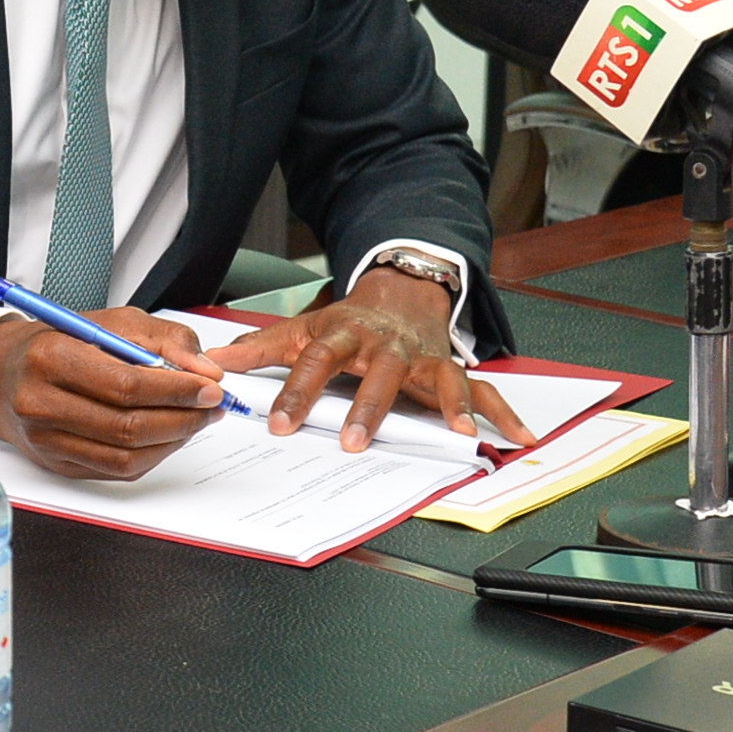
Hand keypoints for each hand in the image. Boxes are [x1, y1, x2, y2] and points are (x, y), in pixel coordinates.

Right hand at [0, 307, 228, 480]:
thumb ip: (163, 339)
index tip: (209, 387)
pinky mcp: (58, 464)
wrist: (4, 374)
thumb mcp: (110, 322)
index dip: (175, 390)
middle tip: (211, 406)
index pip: (125, 385)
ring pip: (126, 456)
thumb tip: (203, 370)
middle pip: (128, 426)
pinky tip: (168, 435)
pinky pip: (117, 471)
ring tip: (195, 420)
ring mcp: (47, 440)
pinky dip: (153, 455)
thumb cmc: (58, 343)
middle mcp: (42, 403)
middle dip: (183, 418)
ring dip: (173, 440)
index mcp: (51, 358)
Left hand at [215, 273, 530, 454]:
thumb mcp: (302, 327)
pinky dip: (502, 412)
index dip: (296, 393)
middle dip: (368, 408)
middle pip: (379, 376)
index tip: (281, 425)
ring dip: (451, 405)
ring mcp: (424, 356)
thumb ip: (261, 347)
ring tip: (459, 433)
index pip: (313, 362)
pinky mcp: (451, 367)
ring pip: (439, 379)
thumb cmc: (349, 319)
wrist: (399, 291)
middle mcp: (387, 346)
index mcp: (344, 334)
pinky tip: (517, 435)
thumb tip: (215, 362)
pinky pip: (482, 390)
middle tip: (354, 440)